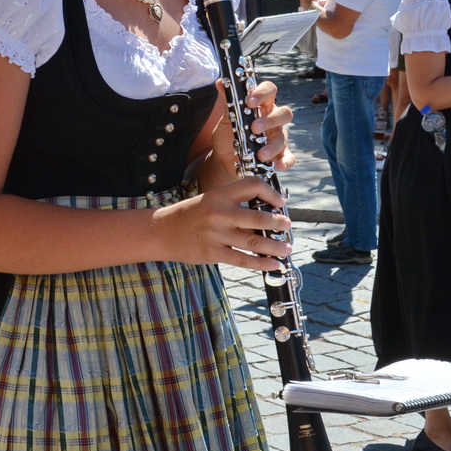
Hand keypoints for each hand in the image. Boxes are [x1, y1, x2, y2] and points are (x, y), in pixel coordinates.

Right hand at [154, 176, 292, 271]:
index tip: (280, 203)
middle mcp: (219, 213)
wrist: (162, 231)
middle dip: (279, 224)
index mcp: (220, 195)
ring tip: (287, 248)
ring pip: (254, 242)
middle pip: (258, 218)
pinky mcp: (212, 253)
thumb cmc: (190, 215)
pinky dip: (261, 263)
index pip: (252, 186)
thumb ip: (234, 204)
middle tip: (288, 226)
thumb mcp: (210, 200)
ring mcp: (216, 234)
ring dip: (275, 247)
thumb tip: (265, 214)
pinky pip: (243, 260)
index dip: (270, 193)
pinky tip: (273, 264)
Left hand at [207, 79, 294, 172]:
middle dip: (270, 120)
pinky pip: (288, 157)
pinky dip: (286, 161)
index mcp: (262, 106)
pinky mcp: (278, 155)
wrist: (223, 160)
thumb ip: (227, 102)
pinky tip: (279, 165)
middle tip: (254, 128)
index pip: (270, 91)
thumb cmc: (228, 135)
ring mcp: (277, 137)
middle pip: (284, 113)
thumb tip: (221, 82)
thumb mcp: (226, 119)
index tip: (249, 102)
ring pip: (283, 136)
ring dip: (272, 145)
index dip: (262, 93)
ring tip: (260, 154)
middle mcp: (273, 120)